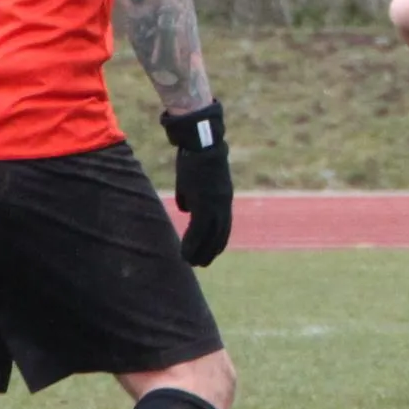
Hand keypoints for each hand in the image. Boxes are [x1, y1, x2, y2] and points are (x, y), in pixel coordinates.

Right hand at [162, 100, 232, 265]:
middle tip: (200, 264)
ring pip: (209, 236)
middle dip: (210, 251)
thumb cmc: (196, 158)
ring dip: (200, 252)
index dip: (218, 241)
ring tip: (190, 262)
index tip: (212, 253)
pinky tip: (184, 253)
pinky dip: (192, 244)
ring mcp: (215, 204)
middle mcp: (223, 204)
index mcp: (224, 198)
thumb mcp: (198, 179)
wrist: (200, 144)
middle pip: (219, 235)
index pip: (224, 226)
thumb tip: (186, 209)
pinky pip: (198, 231)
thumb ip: (193, 196)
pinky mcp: (203, 203)